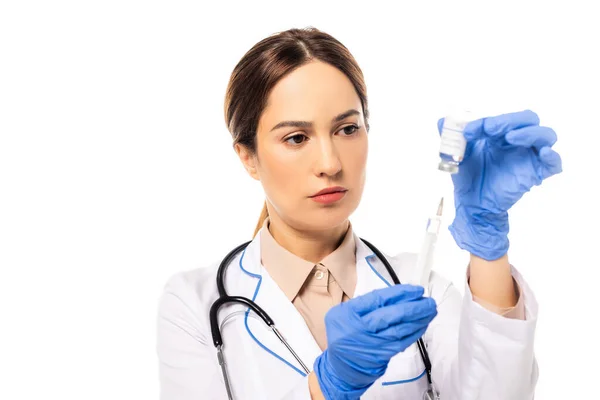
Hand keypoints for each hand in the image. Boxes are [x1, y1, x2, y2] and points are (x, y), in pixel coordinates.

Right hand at [313, 284, 436, 399]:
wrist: (338, 366)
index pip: (378, 299)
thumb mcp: (342, 313)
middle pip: (392, 315)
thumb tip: (395, 296)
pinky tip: (423, 325)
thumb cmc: (341, 334)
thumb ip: (363, 304)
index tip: (415, 290)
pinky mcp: (382, 355)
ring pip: (400, 329)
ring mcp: (372, 343)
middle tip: (428, 301)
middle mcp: (361, 328)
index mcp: (349, 313)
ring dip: (418, 319)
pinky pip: (402, 342)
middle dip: (414, 306)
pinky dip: (414, 333)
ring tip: (431, 310)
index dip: (400, 293)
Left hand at [437, 109, 562, 259]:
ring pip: (546, 134)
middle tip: (489, 129)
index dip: (486, 120)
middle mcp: (519, 141)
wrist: (471, 202)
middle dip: (509, 120)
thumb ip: (450, 135)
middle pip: (528, 118)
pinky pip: (555, 163)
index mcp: (502, 133)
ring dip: (530, 132)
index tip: (468, 132)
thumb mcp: (456, 153)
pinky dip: (552, 156)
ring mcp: (529, 156)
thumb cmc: (468, 175)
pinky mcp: (536, 173)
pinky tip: (543, 153)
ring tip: (510, 138)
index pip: (503, 117)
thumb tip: (441, 121)